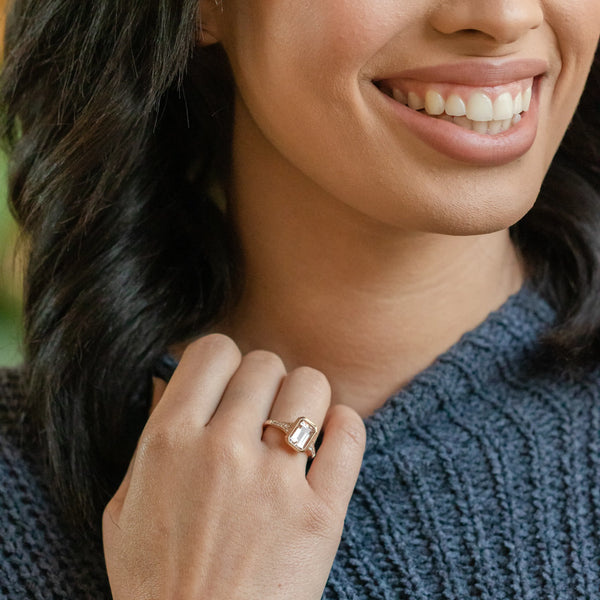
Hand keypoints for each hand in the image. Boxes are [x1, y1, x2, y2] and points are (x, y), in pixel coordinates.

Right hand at [102, 334, 365, 599]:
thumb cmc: (157, 585)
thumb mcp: (125, 509)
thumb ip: (151, 442)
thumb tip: (180, 390)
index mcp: (169, 442)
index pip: (211, 350)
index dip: (224, 358)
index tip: (229, 380)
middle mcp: (221, 451)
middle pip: (264, 363)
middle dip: (265, 380)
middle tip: (263, 410)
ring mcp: (274, 482)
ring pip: (311, 386)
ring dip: (307, 397)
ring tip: (298, 424)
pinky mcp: (319, 515)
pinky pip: (349, 436)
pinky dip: (345, 426)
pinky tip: (334, 435)